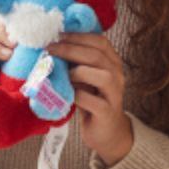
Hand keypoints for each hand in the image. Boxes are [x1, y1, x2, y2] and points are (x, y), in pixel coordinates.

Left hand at [47, 33, 132, 166]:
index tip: (59, 35)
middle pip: (97, 55)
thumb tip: (53, 46)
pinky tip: (67, 95)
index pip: (100, 42)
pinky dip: (76, 95)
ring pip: (102, 75)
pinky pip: (91, 100)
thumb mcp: (86, 78)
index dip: (79, 36)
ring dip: (77, 72)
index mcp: (112, 63)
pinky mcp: (107, 112)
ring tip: (62, 74)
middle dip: (70, 50)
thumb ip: (77, 63)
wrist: (107, 132)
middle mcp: (117, 75)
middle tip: (50, 49)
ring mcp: (114, 94)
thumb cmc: (92, 101)